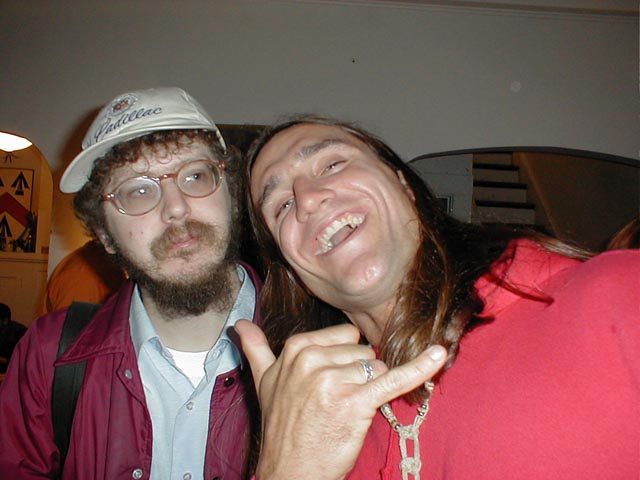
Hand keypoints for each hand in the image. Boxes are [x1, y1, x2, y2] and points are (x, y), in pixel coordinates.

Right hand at [235, 320, 446, 479]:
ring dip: (370, 392)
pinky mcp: (357, 403)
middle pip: (364, 352)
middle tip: (334, 403)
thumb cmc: (282, 427)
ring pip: (379, 369)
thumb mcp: (263, 383)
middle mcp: (313, 359)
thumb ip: (255, 349)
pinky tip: (439, 355)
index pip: (345, 337)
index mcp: (296, 348)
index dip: (344, 361)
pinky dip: (421, 368)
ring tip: (344, 412)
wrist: (290, 472)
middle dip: (358, 377)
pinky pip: (395, 379)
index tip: (329, 382)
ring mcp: (335, 380)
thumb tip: (240, 325)